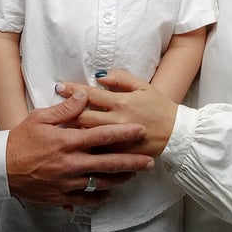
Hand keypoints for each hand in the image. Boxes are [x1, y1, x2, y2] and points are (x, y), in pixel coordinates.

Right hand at [6, 90, 154, 207]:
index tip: (141, 130)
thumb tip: (84, 95)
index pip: (102, 136)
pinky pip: (86, 199)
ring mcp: (67, 182)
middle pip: (109, 163)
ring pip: (101, 182)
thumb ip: (65, 109)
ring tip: (133, 175)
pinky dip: (99, 196)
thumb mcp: (40, 118)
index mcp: (68, 141)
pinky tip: (109, 192)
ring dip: (120, 179)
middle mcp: (71, 163)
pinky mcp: (61, 197)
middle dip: (132, 161)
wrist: (0, 168)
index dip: (124, 133)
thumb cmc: (20, 140)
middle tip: (149, 160)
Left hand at [56, 70, 177, 157]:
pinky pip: (100, 152)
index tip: (59, 87)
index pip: (91, 94)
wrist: (177, 134)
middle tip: (54, 111)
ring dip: (73, 133)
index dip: (73, 90)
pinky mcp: (122, 155)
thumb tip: (102, 76)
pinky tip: (77, 149)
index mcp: (122, 102)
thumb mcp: (143, 87)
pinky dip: (88, 150)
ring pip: (89, 137)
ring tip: (59, 130)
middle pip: (84, 118)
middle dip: (67, 113)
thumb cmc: (160, 107)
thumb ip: (122, 79)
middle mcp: (117, 121)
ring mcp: (119, 140)